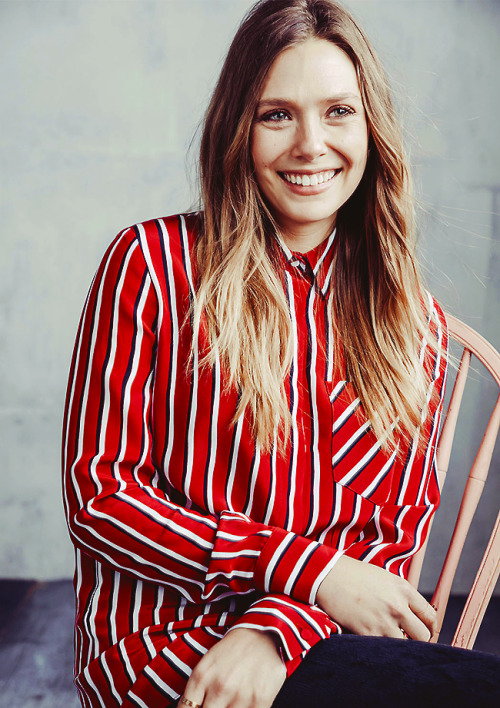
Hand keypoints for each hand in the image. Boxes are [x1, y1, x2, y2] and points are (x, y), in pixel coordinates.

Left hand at [180, 626, 286, 707]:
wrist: (263, 633)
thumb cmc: (233, 649)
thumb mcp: (208, 663)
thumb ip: (198, 689)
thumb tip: (195, 707)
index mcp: (202, 676)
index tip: (198, 707)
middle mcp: (219, 687)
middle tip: (218, 702)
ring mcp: (240, 696)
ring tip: (233, 698)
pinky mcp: (260, 700)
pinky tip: (246, 700)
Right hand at [316, 555, 436, 640]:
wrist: (328, 575)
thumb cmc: (353, 574)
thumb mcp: (384, 578)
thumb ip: (399, 595)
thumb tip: (409, 613)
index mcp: (404, 589)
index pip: (430, 615)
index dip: (430, 628)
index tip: (426, 632)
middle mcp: (398, 606)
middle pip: (423, 635)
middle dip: (419, 641)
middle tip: (412, 643)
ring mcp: (384, 621)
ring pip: (405, 647)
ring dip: (400, 647)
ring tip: (391, 643)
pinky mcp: (368, 632)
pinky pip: (384, 650)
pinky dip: (382, 650)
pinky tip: (377, 645)